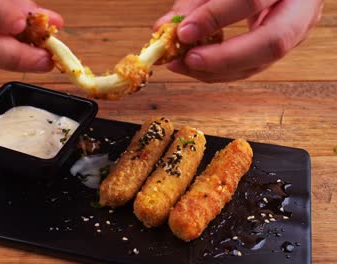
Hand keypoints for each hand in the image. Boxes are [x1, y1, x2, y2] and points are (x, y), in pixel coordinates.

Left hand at [156, 0, 322, 82]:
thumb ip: (196, 2)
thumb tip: (165, 27)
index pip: (252, 1)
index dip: (216, 18)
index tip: (184, 32)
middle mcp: (301, 9)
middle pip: (271, 43)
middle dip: (224, 58)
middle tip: (188, 60)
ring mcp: (298, 30)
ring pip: (261, 62)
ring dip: (215, 70)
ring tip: (181, 64)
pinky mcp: (283, 45)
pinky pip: (252, 66)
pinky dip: (220, 70)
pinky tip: (194, 66)